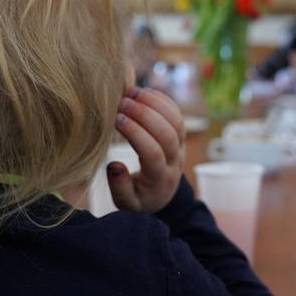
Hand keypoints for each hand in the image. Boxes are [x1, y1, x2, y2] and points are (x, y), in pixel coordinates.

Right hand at [107, 87, 183, 212]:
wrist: (161, 195)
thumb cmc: (139, 198)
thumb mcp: (126, 204)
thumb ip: (119, 188)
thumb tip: (114, 166)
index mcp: (161, 179)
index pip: (153, 153)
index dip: (136, 134)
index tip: (116, 120)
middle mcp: (175, 161)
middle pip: (168, 134)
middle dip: (145, 115)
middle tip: (123, 102)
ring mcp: (181, 147)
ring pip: (176, 121)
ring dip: (155, 103)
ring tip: (132, 92)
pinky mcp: (181, 136)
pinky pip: (177, 114)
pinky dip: (162, 100)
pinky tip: (143, 92)